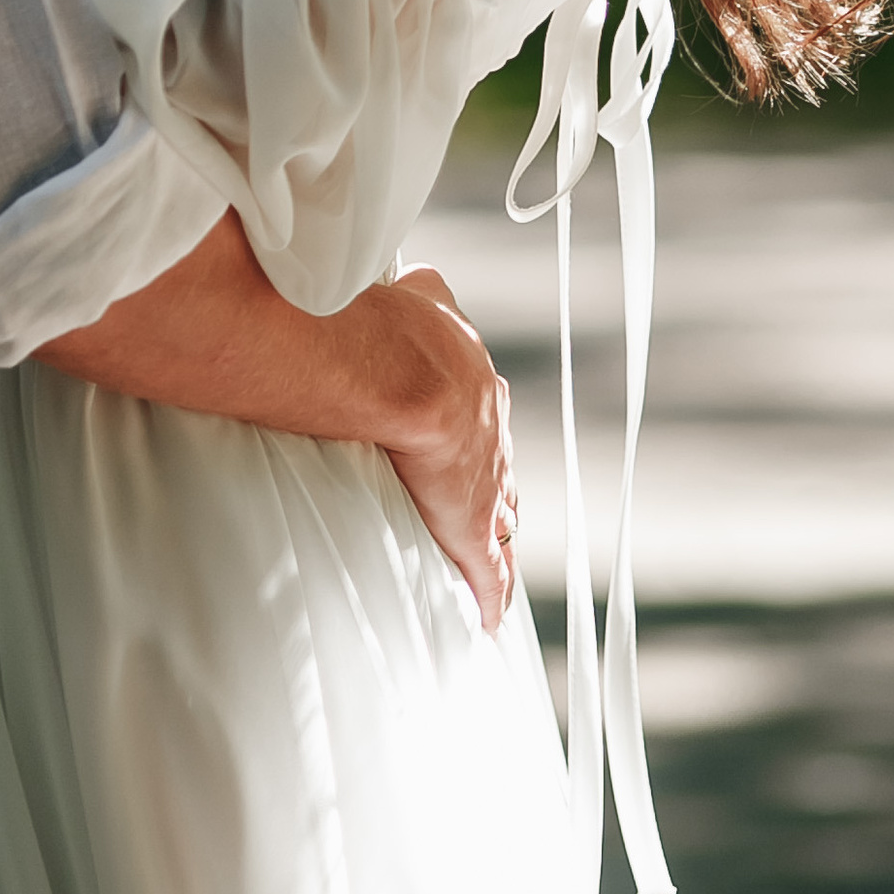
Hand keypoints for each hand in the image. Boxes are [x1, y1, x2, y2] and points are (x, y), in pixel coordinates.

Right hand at [355, 263, 519, 626]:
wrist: (398, 369)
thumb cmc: (391, 326)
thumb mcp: (417, 294)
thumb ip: (418, 293)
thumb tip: (412, 275)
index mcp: (473, 379)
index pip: (481, 411)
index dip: (472, 428)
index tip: (462, 441)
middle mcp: (490, 430)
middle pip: (498, 463)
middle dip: (490, 480)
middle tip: (477, 499)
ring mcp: (484, 482)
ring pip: (502, 516)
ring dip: (495, 535)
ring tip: (486, 554)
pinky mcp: (469, 529)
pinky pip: (488, 573)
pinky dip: (490, 594)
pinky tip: (489, 618)